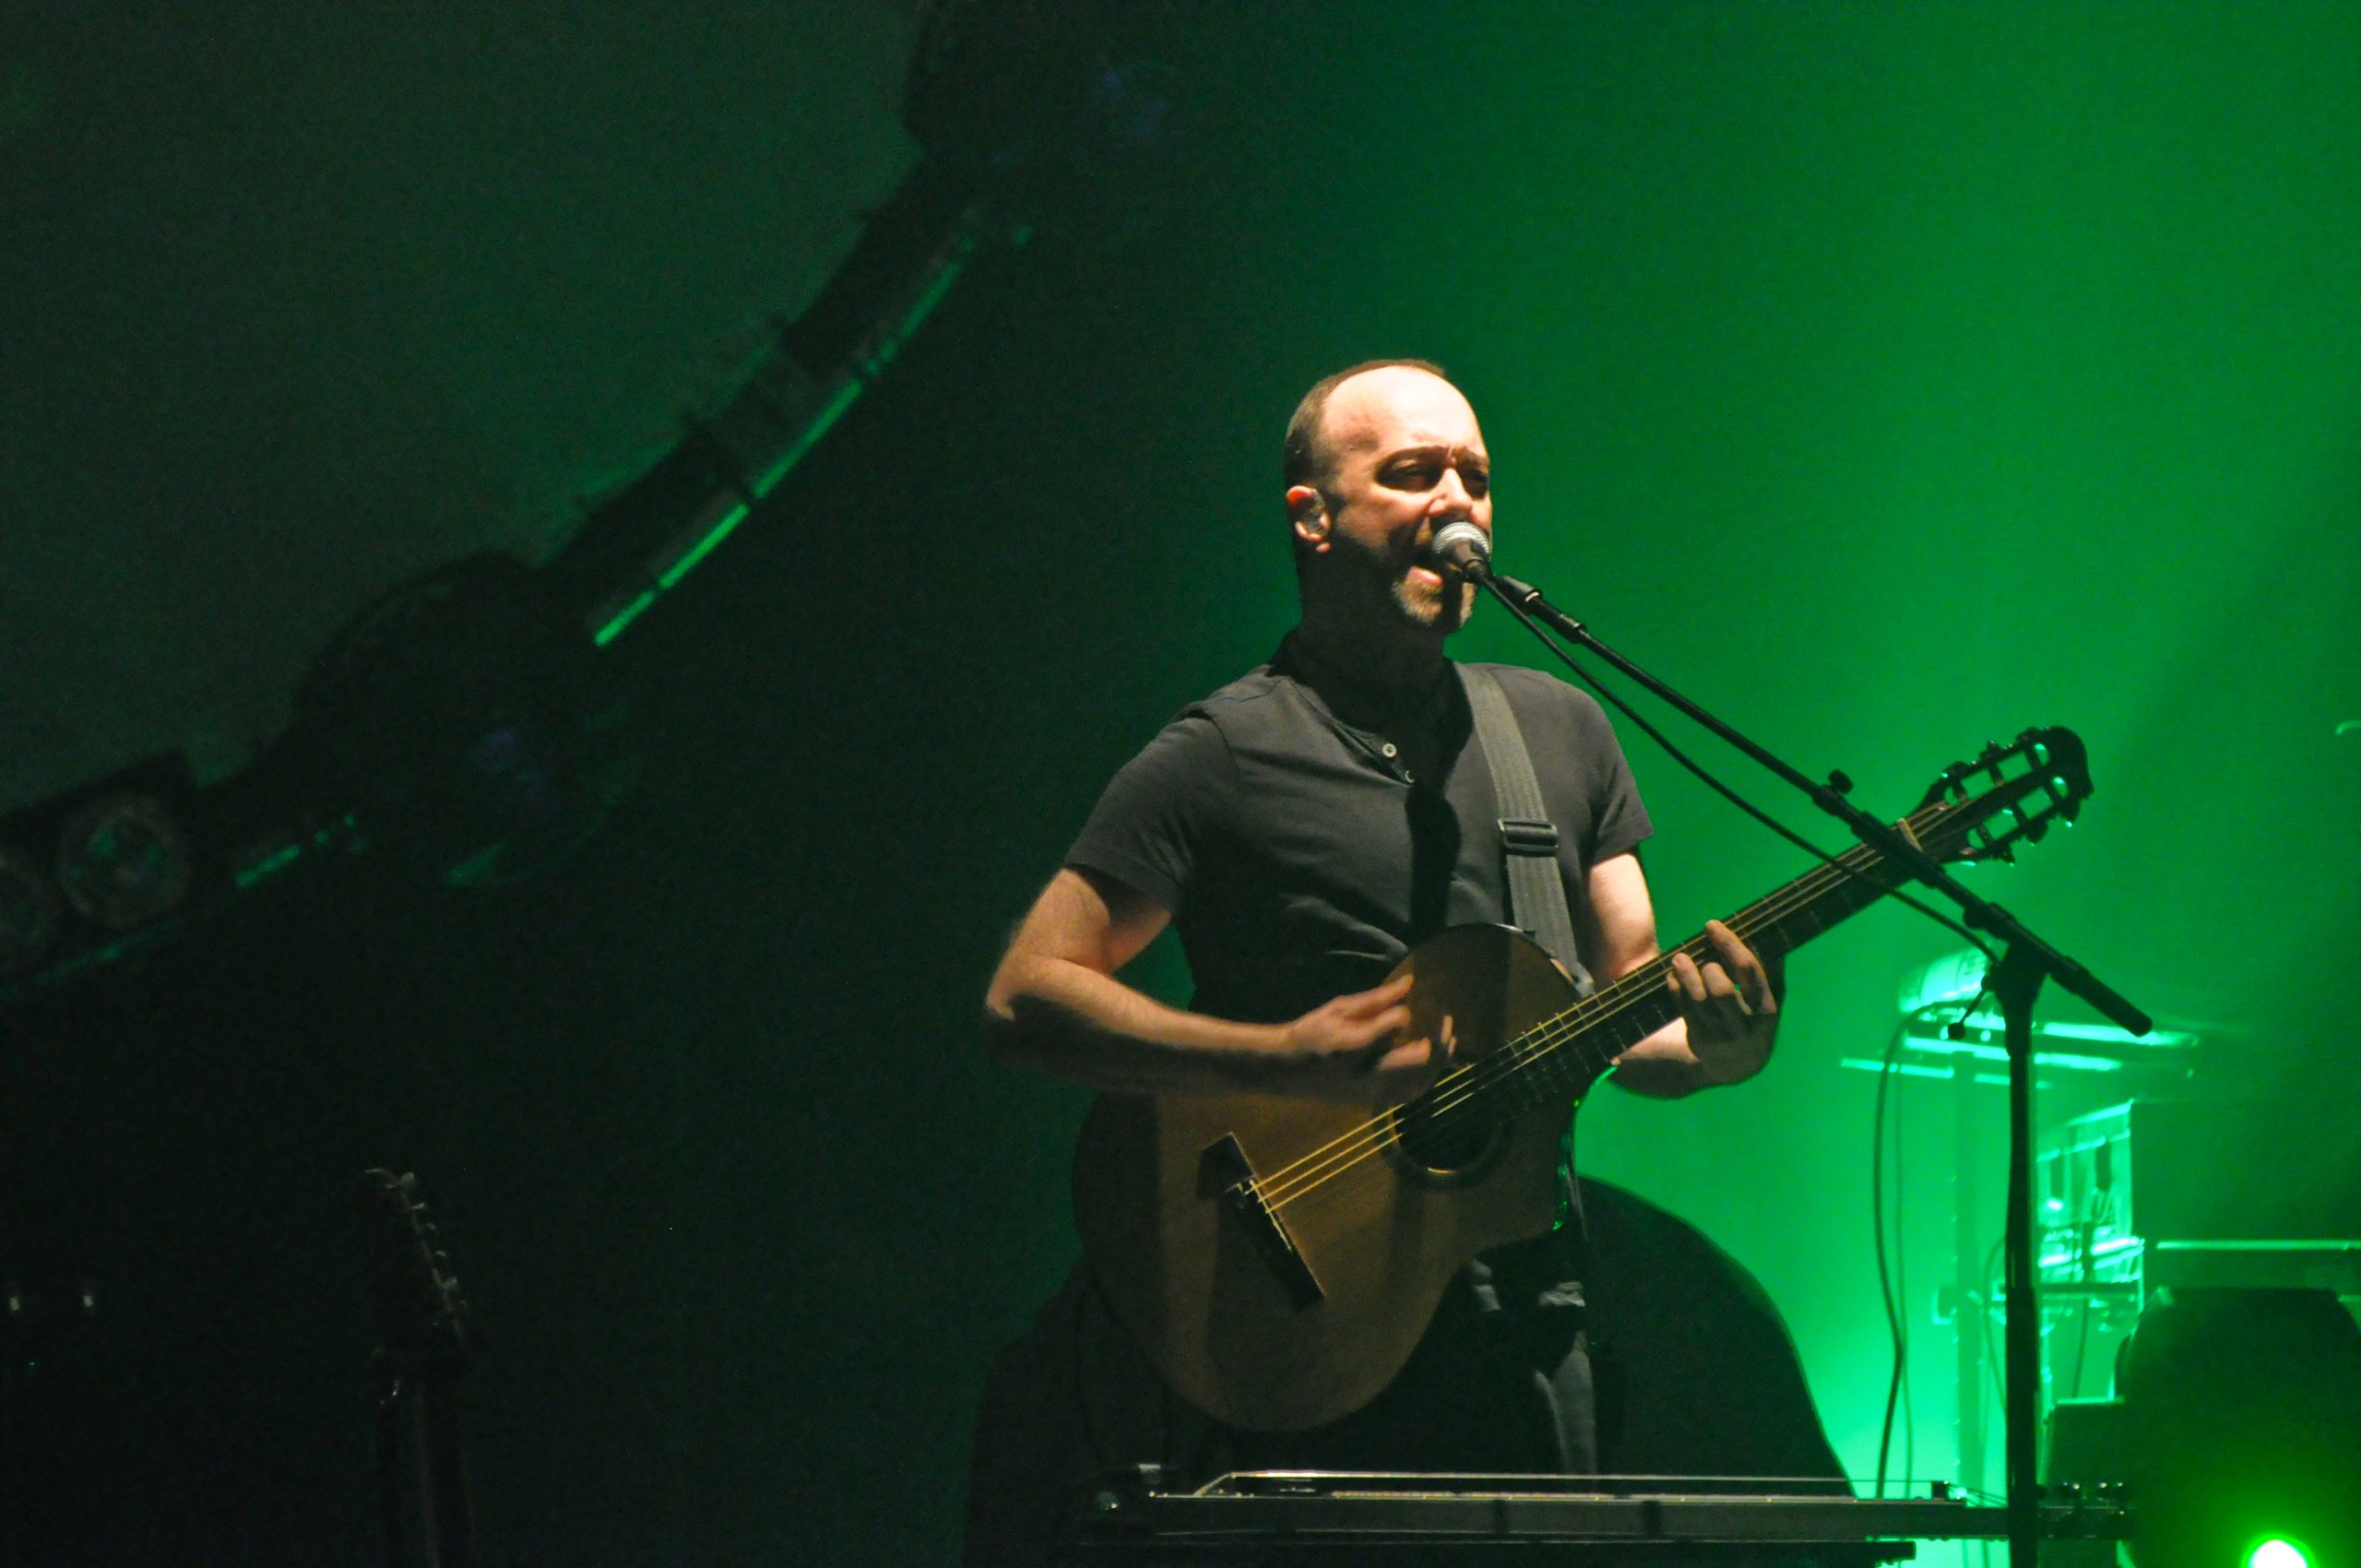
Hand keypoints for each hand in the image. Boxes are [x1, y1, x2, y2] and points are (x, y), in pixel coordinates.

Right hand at [1278, 974, 1455, 1105]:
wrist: (1286, 1071)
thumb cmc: (1311, 1033)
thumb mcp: (1338, 1009)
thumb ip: (1376, 1000)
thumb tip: (1408, 984)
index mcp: (1354, 1047)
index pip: (1394, 1027)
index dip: (1404, 1016)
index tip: (1407, 1007)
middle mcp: (1366, 1075)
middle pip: (1418, 1063)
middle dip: (1438, 1042)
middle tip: (1447, 1023)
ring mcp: (1371, 1094)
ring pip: (1418, 1084)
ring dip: (1437, 1064)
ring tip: (1448, 1044)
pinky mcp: (1372, 1103)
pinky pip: (1407, 1095)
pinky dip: (1423, 1079)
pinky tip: (1429, 1065)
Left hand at [1665, 919, 1780, 1084]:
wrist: (1739, 1066)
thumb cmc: (1754, 1019)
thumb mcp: (1768, 1000)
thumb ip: (1769, 971)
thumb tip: (1767, 933)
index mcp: (1767, 1008)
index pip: (1749, 970)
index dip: (1728, 943)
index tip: (1711, 925)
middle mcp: (1745, 1023)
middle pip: (1722, 989)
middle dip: (1708, 966)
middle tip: (1701, 954)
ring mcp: (1721, 1034)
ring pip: (1699, 1001)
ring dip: (1686, 975)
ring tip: (1679, 959)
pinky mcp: (1701, 1039)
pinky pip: (1684, 1009)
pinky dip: (1676, 989)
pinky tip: (1673, 976)